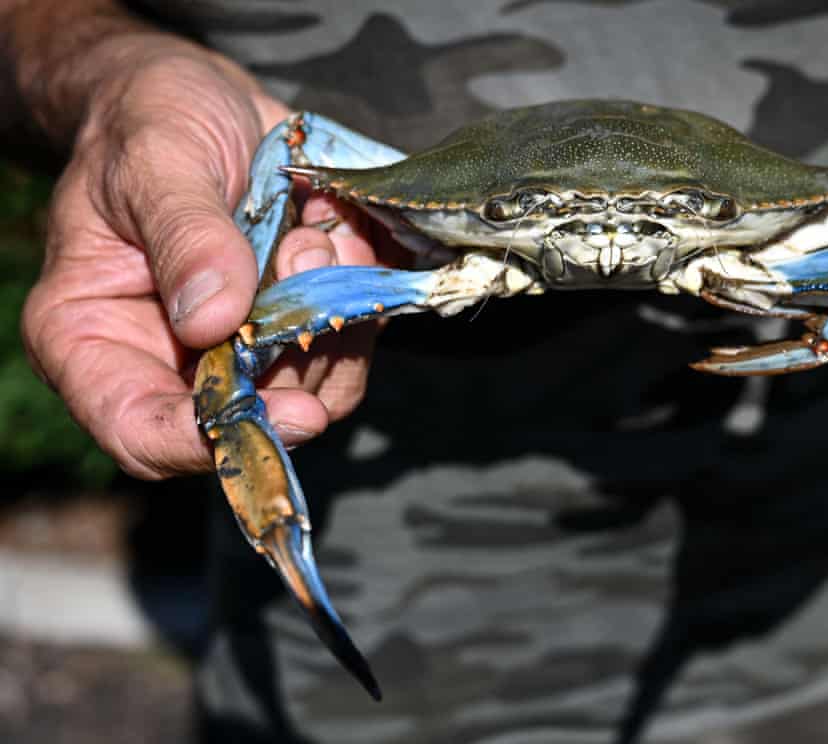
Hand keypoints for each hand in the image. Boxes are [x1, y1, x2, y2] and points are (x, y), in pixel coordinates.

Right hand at [20, 37, 379, 478]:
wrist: (201, 95)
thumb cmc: (149, 119)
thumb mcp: (155, 159)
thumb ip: (185, 235)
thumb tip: (213, 320)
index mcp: (93, 335)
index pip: (140, 430)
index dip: (211, 441)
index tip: (290, 413)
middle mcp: (168, 357)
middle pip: (246, 419)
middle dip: (298, 355)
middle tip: (308, 260)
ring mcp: (241, 345)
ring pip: (312, 385)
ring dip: (334, 314)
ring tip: (312, 230)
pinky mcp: (297, 322)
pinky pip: (348, 342)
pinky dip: (360, 294)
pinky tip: (338, 232)